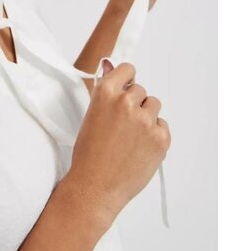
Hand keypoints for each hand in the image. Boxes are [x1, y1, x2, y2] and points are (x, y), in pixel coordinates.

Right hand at [64, 60, 170, 223]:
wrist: (95, 186)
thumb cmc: (89, 151)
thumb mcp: (92, 114)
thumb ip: (106, 89)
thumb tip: (110, 65)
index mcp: (106, 92)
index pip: (128, 69)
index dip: (126, 80)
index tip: (124, 89)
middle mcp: (127, 102)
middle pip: (141, 90)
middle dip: (134, 103)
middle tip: (122, 125)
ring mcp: (146, 120)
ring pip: (154, 106)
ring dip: (146, 116)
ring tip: (130, 137)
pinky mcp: (161, 138)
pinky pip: (162, 126)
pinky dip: (154, 135)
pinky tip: (138, 148)